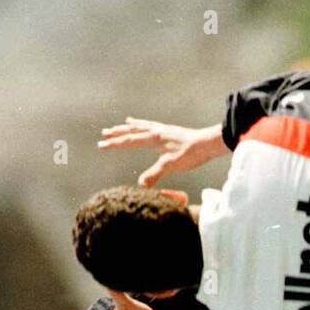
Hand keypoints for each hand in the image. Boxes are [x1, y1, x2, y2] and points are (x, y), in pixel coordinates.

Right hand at [98, 119, 226, 186]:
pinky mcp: (170, 132)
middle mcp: (156, 131)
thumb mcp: (171, 166)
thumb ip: (155, 174)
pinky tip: (144, 125)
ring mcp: (163, 130)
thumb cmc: (191, 154)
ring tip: (121, 124)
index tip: (101, 145)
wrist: (209, 143)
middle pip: (132, 131)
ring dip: (129, 127)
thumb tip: (141, 185)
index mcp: (154, 138)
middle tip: (104, 134)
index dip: (114, 144)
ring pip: (141, 127)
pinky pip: (152, 126)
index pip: (129, 141)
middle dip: (117, 134)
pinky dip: (144, 125)